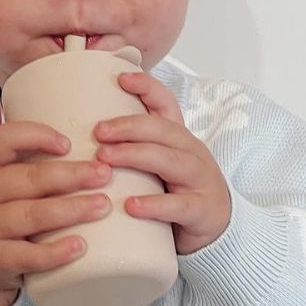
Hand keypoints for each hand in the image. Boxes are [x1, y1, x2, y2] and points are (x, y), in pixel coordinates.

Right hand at [0, 92, 113, 305]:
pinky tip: (81, 246)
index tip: (68, 143)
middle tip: (105, 173)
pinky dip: (54, 253)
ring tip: (103, 205)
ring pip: (31, 216)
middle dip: (70, 175)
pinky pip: (26, 257)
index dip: (34, 138)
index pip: (1, 142)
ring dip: (70, 210)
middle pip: (27, 179)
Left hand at [93, 70, 231, 255]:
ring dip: (134, 156)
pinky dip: (153, 204)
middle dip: (128, 126)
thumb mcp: (159, 165)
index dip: (146, 87)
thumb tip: (86, 133)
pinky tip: (131, 205)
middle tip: (98, 131)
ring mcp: (199, 180)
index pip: (166, 104)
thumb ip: (134, 149)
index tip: (121, 77)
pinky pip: (177, 204)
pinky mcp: (200, 209)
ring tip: (104, 159)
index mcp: (178, 138)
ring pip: (168, 160)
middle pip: (161, 130)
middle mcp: (191, 152)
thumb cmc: (178, 192)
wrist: (219, 228)